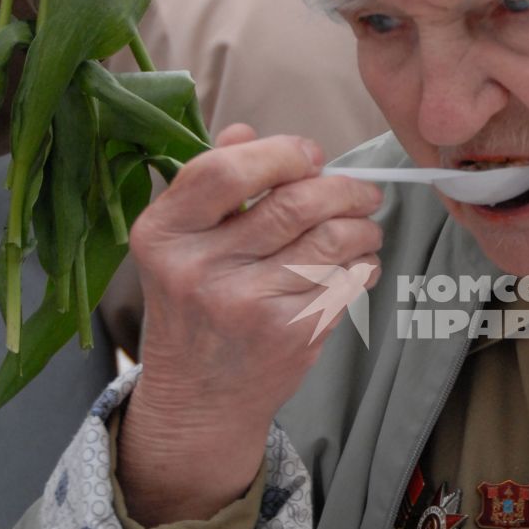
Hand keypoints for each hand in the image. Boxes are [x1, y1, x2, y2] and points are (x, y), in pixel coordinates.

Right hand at [118, 126, 383, 524]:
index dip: (282, 153)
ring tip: (364, 226)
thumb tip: (246, 131)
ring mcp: (247, 306)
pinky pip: (347, 281)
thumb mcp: (179, 243)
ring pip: (332, 240)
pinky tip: (357, 265)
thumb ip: (209, 182)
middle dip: (344, 189)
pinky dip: (364, 265)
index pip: (227, 171)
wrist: (199, 397)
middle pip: (295, 203)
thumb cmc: (194, 305)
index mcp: (164, 233)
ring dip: (362, 226)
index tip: (311, 156)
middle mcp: (200, 269)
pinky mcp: (290, 334)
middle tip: (362, 191)